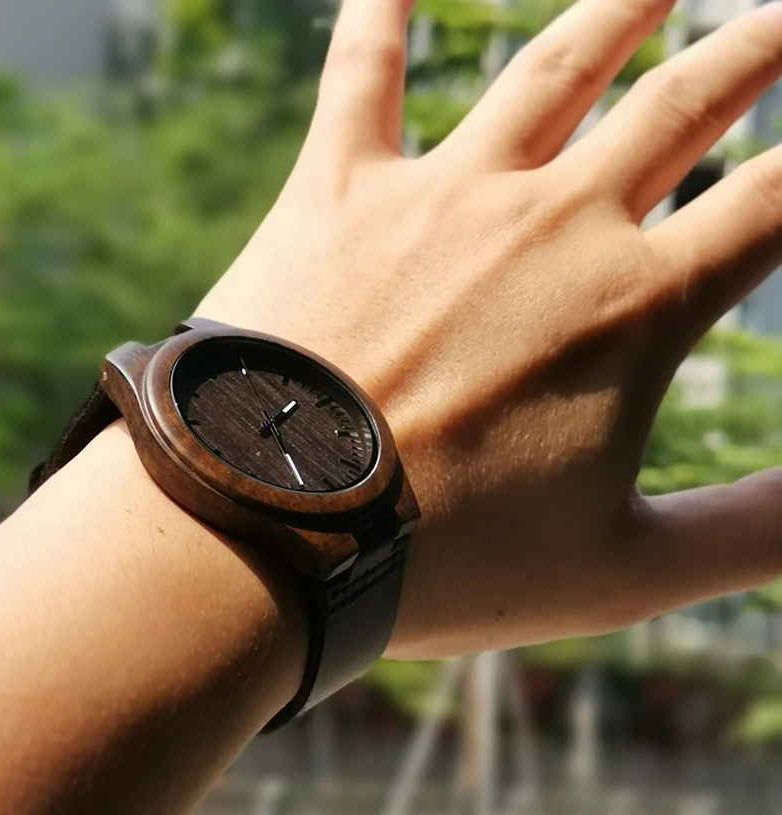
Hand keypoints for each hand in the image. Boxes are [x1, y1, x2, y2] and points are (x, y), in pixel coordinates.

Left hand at [199, 0, 781, 659]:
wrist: (272, 535)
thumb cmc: (445, 564)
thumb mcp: (625, 570)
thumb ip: (757, 533)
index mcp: (635, 306)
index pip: (781, 200)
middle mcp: (552, 223)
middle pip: (687, 101)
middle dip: (757, 50)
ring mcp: (441, 196)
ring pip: (556, 68)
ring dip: (623, 7)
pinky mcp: (336, 194)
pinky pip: (359, 74)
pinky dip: (376, 14)